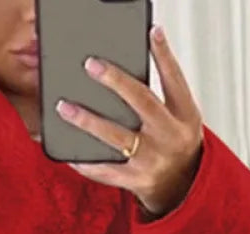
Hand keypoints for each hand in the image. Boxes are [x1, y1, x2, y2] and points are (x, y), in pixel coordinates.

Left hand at [55, 24, 204, 218]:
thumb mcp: (181, 114)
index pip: (175, 80)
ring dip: (88, 121)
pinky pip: (106, 171)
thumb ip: (166, 87)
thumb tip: (145, 45)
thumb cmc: (175, 140)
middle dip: (116, 82)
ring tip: (64, 107)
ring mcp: (152, 160)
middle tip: (90, 65)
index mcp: (184, 115)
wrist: (181, 185)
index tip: (149, 32)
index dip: (164, 55)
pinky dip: (85, 162)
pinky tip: (68, 151)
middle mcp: (169, 136)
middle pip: (142, 103)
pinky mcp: (135, 180)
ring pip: (117, 137)